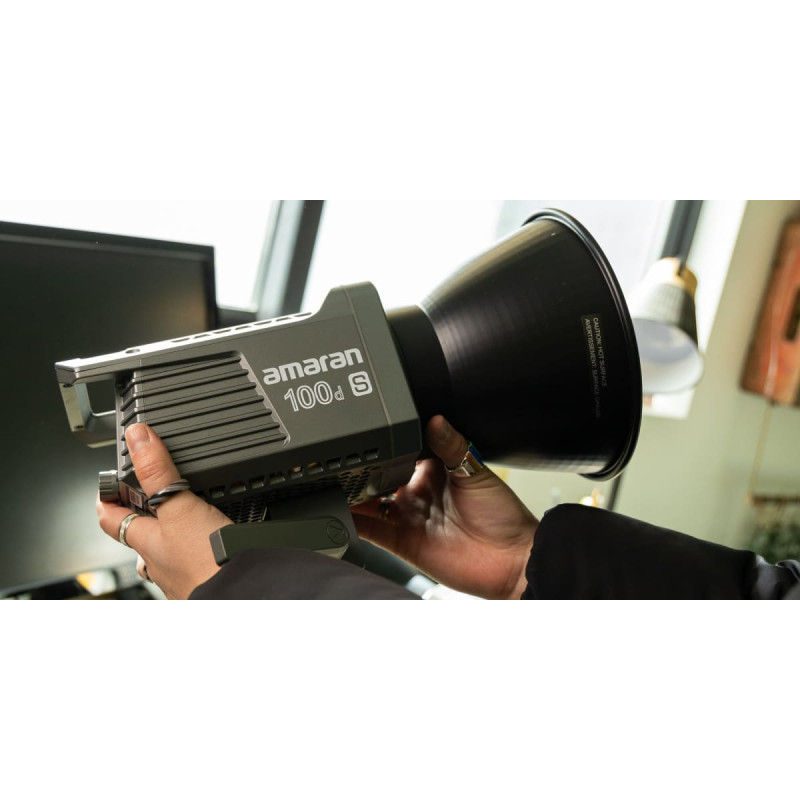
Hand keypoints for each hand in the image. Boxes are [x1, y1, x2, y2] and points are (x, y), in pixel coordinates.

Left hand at [96, 423, 229, 598]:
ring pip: (167, 552)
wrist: (242, 594)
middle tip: (148, 495)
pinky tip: (213, 544)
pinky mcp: (205, 581)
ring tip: (185, 518)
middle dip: (143, 516)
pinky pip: (194, 562)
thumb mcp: (179, 508)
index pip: (111, 517)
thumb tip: (138, 438)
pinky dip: (198, 550)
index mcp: (145, 541)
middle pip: (140, 535)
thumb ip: (158, 473)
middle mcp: (158, 561)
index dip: (106, 498)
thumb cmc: (206, 563)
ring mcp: (181, 575)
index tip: (105, 483)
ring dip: (171, 536)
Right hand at [351, 416, 537, 598]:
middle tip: (339, 456)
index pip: (400, 451)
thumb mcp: (476, 471)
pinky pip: (369, 531)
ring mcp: (407, 518)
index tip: (364, 430)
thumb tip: (436, 419)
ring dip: (350, 494)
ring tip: (329, 481)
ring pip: (368, 503)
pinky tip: (338, 512)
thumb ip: (452, 445)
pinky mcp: (401, 542)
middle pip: (378, 476)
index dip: (382, 443)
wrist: (511, 560)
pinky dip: (351, 522)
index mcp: (434, 470)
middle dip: (359, 467)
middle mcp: (416, 493)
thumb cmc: (502, 515)